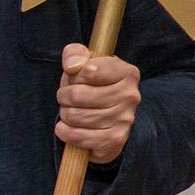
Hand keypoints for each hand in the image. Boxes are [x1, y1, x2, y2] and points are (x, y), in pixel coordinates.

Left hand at [57, 44, 141, 164]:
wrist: (106, 121)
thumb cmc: (91, 87)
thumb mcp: (83, 63)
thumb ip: (75, 54)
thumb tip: (72, 66)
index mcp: (127, 72)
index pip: (88, 70)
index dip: (73, 75)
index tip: (77, 78)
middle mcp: (131, 96)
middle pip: (77, 95)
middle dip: (64, 96)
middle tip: (69, 98)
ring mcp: (125, 120)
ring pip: (74, 116)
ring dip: (64, 114)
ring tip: (72, 111)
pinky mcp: (115, 140)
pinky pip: (76, 136)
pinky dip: (64, 132)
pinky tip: (70, 127)